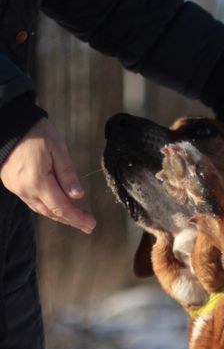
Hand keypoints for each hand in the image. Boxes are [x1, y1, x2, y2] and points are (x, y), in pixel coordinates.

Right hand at [0, 119, 95, 233]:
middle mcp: (25, 189)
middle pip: (51, 212)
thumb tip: (77, 196)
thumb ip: (67, 173)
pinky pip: (32, 202)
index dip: (77, 218)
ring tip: (75, 219)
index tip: (91, 223)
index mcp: (38, 181)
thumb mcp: (57, 147)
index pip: (61, 207)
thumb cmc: (35, 131)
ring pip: (41, 209)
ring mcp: (16, 188)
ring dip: (59, 215)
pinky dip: (46, 207)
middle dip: (71, 220)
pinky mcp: (11, 184)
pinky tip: (56, 207)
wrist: (8, 123)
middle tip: (88, 226)